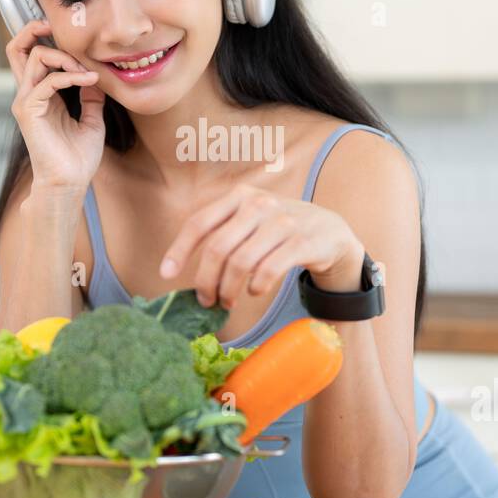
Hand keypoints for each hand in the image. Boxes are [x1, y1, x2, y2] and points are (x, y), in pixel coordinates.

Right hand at [6, 18, 105, 190]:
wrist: (70, 182)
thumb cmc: (78, 158)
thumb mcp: (92, 120)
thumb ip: (90, 98)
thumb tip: (95, 79)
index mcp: (41, 96)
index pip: (32, 56)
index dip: (46, 39)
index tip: (73, 38)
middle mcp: (29, 94)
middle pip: (17, 49)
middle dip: (34, 29)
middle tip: (55, 26)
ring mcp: (26, 101)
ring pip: (33, 57)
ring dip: (64, 56)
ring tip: (87, 71)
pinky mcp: (28, 110)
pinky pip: (48, 81)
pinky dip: (71, 76)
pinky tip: (89, 81)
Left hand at [157, 182, 364, 307]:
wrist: (331, 231)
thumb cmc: (280, 229)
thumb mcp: (250, 219)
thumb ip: (222, 233)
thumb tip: (181, 268)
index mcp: (240, 195)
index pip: (199, 223)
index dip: (179, 250)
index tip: (166, 275)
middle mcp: (259, 204)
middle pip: (217, 248)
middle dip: (206, 280)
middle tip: (206, 300)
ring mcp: (283, 222)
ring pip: (240, 263)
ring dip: (228, 289)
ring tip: (228, 301)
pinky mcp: (302, 242)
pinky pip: (268, 270)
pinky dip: (256, 286)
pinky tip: (254, 291)